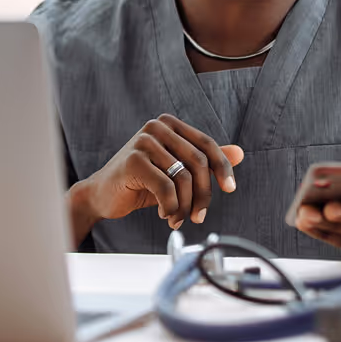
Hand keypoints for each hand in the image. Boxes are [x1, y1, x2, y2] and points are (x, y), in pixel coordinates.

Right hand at [76, 114, 243, 229]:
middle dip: (203, 194)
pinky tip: (164, 213)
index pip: (207, 144)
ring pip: (184, 178)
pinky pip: (166, 188)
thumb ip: (204, 160)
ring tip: (177, 217)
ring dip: (185, 206)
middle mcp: (156, 126)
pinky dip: (170, 207)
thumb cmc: (140, 182)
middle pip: (198, 162)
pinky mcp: (133, 160)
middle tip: (198, 215)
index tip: (230, 188)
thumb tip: (239, 152)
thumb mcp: (175, 171)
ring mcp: (143, 141)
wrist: (101, 195)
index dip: (222, 167)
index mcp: (169, 124)